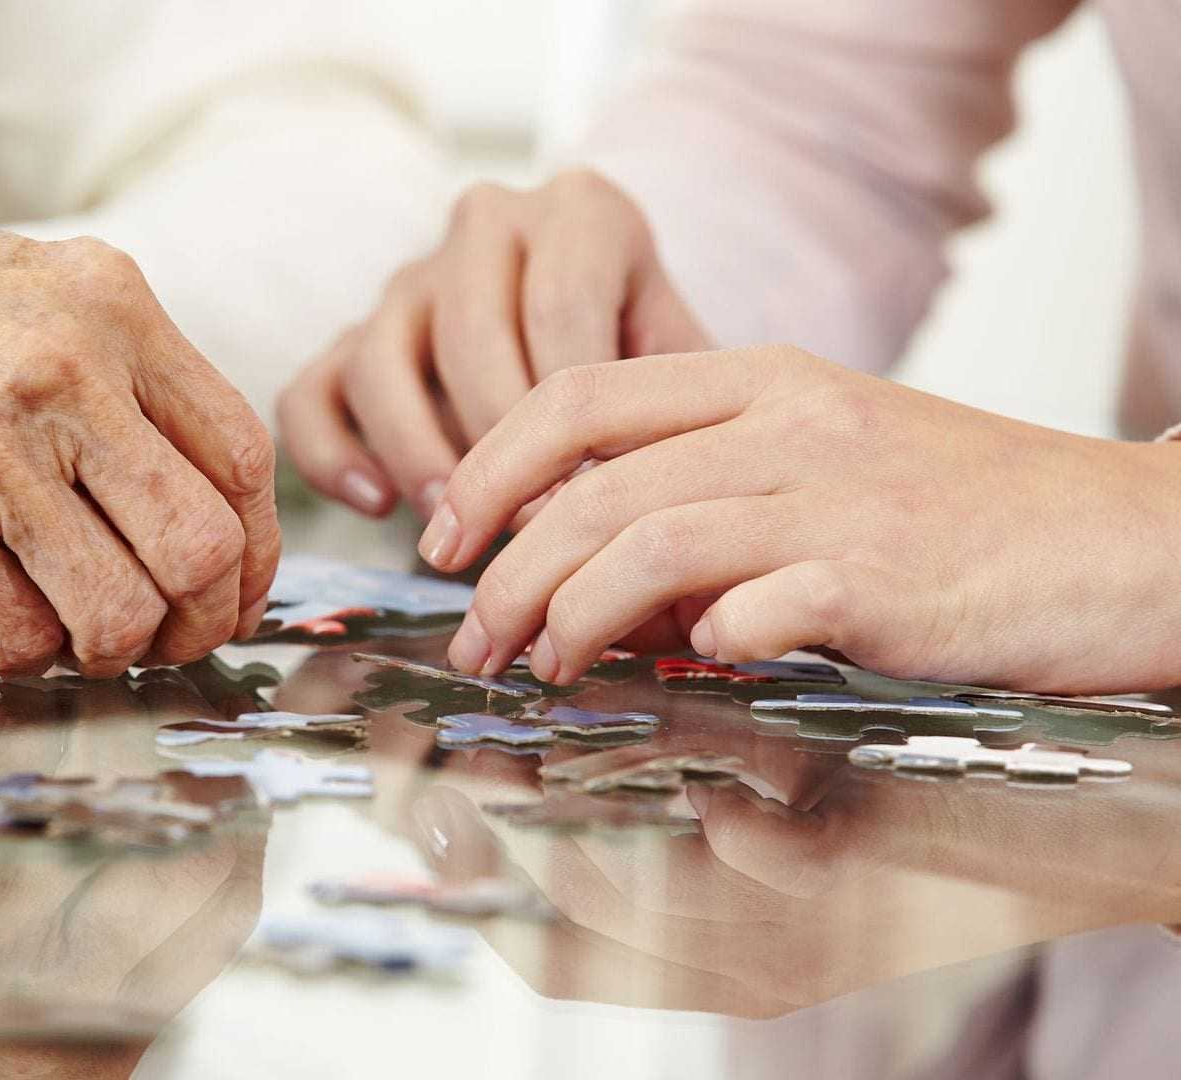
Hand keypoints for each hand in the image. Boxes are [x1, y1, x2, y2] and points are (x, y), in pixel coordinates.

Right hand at [0, 188, 279, 675]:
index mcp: (106, 302)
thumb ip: (114, 370)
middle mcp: (62, 371)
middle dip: (197, 620)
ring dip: (103, 649)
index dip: (255, 549)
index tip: (233, 586)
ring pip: (117, 614)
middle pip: (202, 547)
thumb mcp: (17, 283)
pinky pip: (14, 640)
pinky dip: (15, 655)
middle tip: (164, 636)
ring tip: (70, 631)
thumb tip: (199, 496)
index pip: (242, 456)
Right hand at [276, 169, 709, 518]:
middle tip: (531, 527)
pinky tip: (377, 505)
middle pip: (470, 333)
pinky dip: (331, 454)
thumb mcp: (688, 355)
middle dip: (498, 443)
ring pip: (380, 360)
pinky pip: (308, 395)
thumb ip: (680, 400)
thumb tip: (659, 494)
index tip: (593, 499)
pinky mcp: (346, 341)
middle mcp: (485, 226)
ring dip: (416, 453)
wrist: (599, 329)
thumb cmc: (652, 358)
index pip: (561, 307)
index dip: (574, 417)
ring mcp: (407, 281)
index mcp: (580, 212)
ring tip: (456, 525)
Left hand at [421, 346, 1180, 692]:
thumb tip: (602, 583)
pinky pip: (752, 610)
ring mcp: (840, 495)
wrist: (1132, 543)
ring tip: (540, 665)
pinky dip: (697, 647)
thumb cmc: (969, 516)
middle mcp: (793, 421)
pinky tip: (682, 674)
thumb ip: (715, 499)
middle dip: (506, 567)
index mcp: (768, 378)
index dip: (490, 464)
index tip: (444, 535)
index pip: (580, 393)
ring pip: (649, 540)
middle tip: (472, 636)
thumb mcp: (831, 465)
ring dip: (569, 612)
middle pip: (594, 482)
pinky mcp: (887, 579)